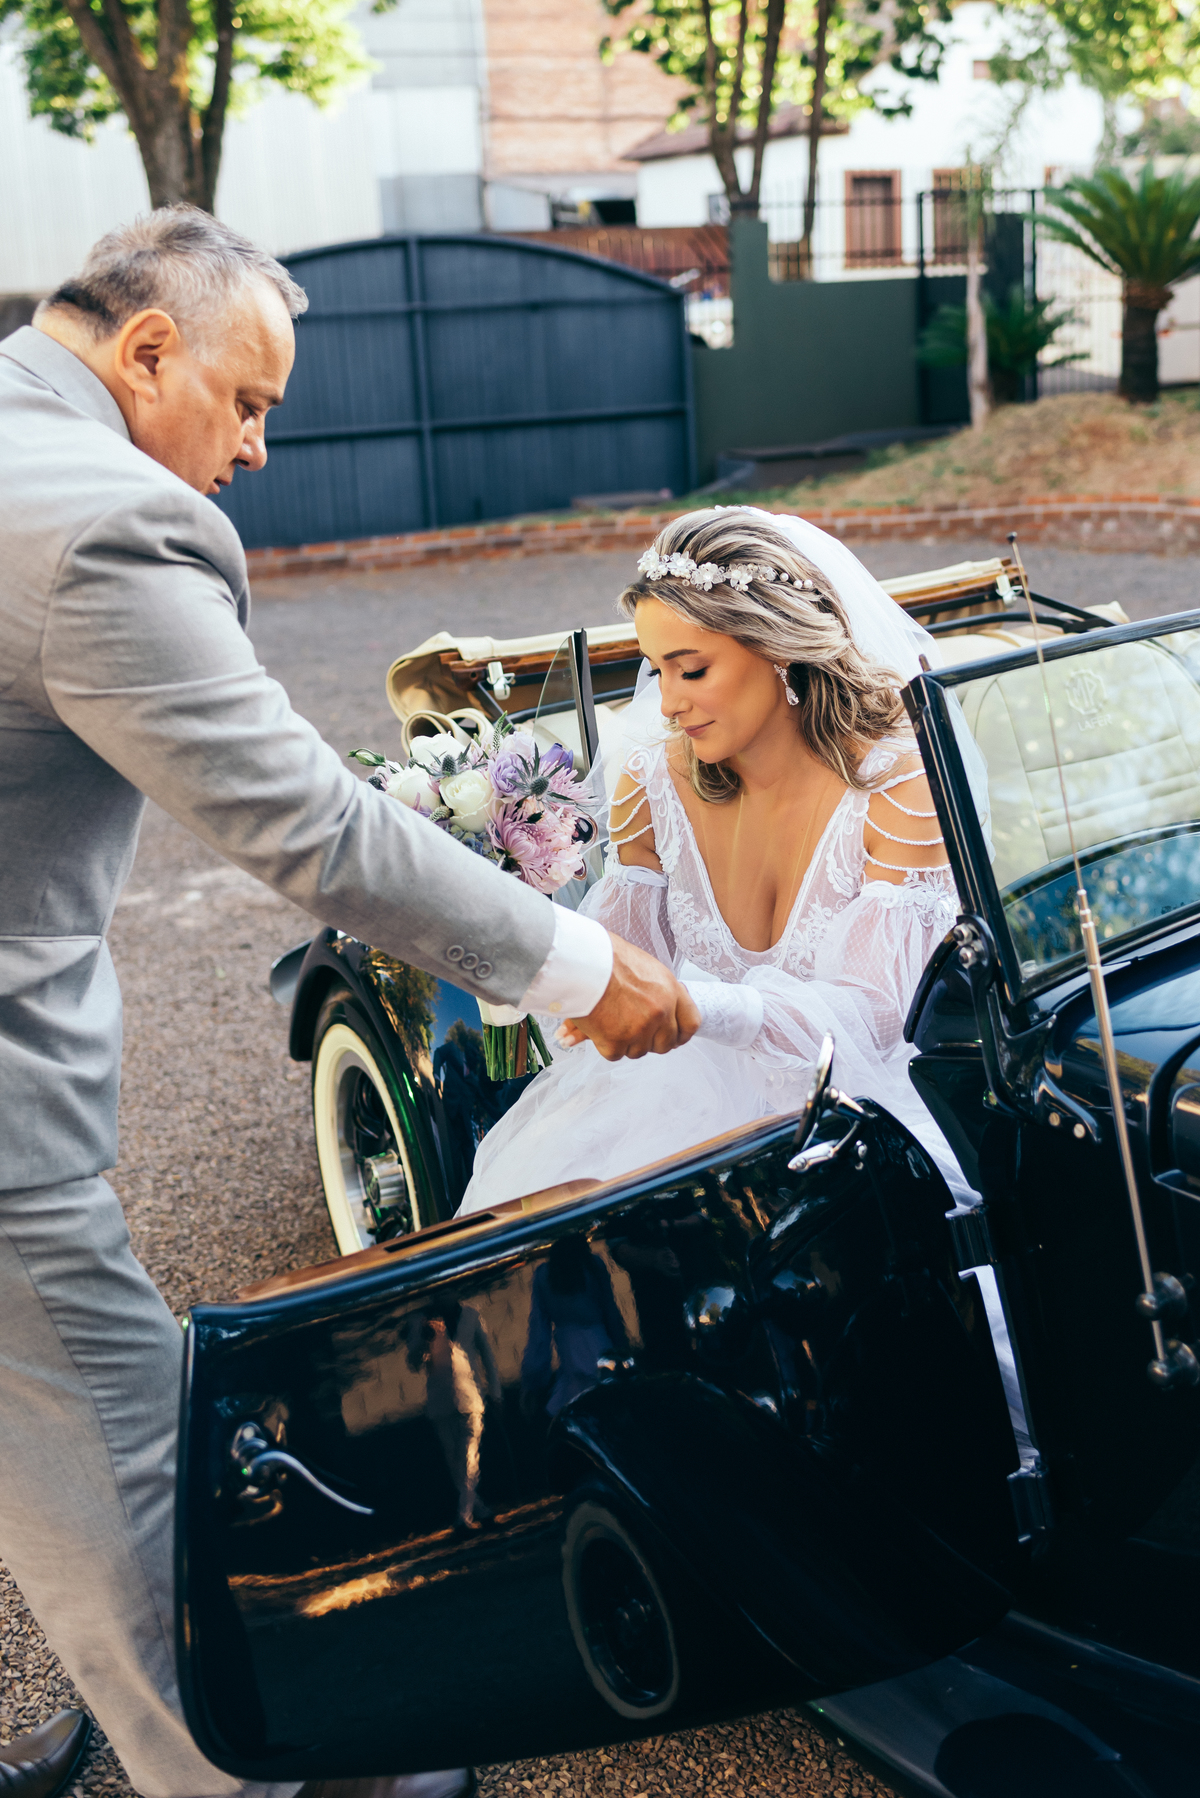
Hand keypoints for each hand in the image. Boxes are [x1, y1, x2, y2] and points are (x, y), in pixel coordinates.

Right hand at [559, 932, 699, 1061]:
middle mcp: (660, 1012)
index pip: (691, 1023)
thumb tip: (665, 1011)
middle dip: (650, 1041)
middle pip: (665, 1044)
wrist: (579, 962)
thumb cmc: (605, 958)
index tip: (673, 1037)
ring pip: (638, 1051)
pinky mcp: (616, 1042)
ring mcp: (639, 1029)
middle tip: (633, 1030)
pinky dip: (604, 1044)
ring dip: (625, 1042)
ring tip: (609, 1020)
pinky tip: (597, 1026)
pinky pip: (615, 1054)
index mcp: (670, 990)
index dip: (681, 1034)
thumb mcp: (644, 968)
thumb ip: (658, 991)